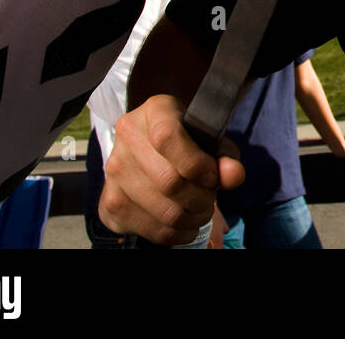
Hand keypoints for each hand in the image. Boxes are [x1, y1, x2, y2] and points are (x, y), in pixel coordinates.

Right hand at [98, 94, 244, 244]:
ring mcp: (114, 173)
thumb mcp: (209, 138)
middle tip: (210, 198)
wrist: (152, 148)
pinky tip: (186, 223)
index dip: (197, 164)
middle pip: (169, 182)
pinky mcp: (110, 204)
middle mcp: (127, 138)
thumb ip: (225, 155)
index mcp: (154, 111)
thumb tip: (233, 175)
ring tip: (201, 211)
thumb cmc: (188, 140)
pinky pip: (152, 230)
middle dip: (202, 198)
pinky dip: (179, 233)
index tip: (213, 176)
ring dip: (193, 218)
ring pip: (164, 212)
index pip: (167, 138)